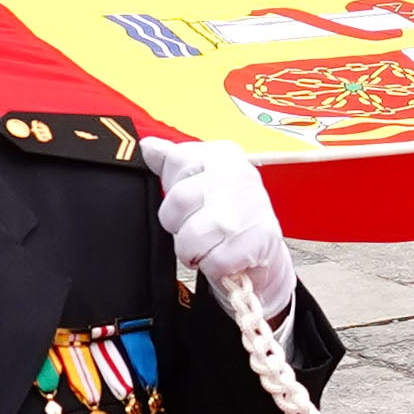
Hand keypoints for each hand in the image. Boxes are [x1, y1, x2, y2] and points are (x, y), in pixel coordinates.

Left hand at [144, 137, 296, 317]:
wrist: (264, 255)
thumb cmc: (230, 218)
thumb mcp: (200, 185)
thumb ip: (174, 164)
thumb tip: (148, 146)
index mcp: (223, 156)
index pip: (176, 160)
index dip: (173, 193)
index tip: (191, 203)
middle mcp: (239, 174)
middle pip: (178, 200)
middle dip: (180, 226)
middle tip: (198, 230)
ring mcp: (251, 205)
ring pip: (192, 236)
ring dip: (196, 252)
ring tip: (212, 246)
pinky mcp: (261, 238)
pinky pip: (215, 261)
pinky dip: (215, 267)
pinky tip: (226, 258)